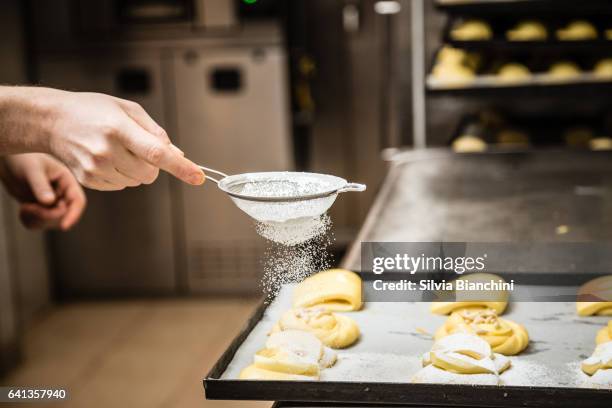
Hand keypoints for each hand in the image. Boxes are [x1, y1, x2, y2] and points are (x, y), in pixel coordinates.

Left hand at [0, 153, 85, 229]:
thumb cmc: (23, 159)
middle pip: (64, 215)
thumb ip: (40, 186)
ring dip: (36, 218)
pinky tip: (23, 211)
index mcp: (67, 181)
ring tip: (24, 207)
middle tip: (28, 208)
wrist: (9, 161)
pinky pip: (40, 223)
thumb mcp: (32, 170)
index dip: (74, 214)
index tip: (64, 227)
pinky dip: (30, 221)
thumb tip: (50, 202)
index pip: (78, 201)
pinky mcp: (40, 209)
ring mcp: (52, 202)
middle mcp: (63, 193)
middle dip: (46, 215)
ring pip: (51, 221)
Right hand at [39, 89, 203, 189]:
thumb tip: (178, 154)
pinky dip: (122, 175)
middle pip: (151, 173)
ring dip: (137, 169)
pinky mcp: (89, 180)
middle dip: (154, 164)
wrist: (52, 121)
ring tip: (116, 149)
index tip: (199, 177)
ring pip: (138, 182)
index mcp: (119, 129)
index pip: (157, 154)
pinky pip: (122, 186)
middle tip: (137, 147)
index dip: (181, 167)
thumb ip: (155, 132)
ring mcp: (96, 168)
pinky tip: (106, 158)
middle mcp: (106, 151)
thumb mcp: (127, 109)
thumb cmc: (92, 110)